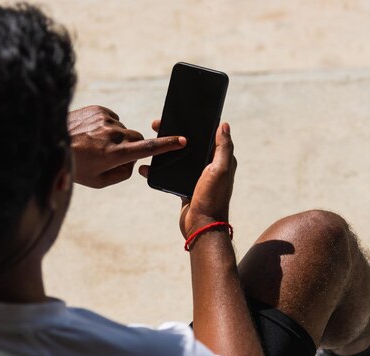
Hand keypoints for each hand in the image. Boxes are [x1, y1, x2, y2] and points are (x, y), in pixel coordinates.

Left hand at [68, 106, 185, 187]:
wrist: (48, 141)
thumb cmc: (73, 166)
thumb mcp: (98, 181)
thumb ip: (121, 174)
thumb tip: (133, 162)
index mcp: (114, 154)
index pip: (147, 149)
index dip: (167, 145)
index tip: (182, 140)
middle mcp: (113, 135)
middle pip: (137, 139)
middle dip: (132, 147)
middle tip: (114, 156)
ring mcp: (105, 120)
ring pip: (124, 130)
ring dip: (116, 138)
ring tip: (94, 145)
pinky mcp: (99, 109)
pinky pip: (112, 119)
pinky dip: (106, 127)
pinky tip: (91, 134)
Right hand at [139, 120, 236, 238]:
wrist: (201, 226)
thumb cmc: (213, 198)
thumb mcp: (220, 169)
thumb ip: (223, 147)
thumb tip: (224, 125)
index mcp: (220, 160)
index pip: (208, 136)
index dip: (195, 124)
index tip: (179, 115)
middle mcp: (208, 167)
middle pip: (189, 144)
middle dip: (174, 134)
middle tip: (156, 125)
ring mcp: (195, 177)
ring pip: (178, 157)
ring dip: (164, 150)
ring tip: (150, 142)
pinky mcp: (183, 187)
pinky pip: (169, 174)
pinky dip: (158, 169)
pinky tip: (146, 166)